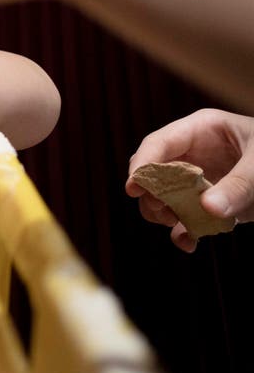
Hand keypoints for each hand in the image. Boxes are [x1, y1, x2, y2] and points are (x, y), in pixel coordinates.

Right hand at [126, 109, 253, 252]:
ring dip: (165, 214)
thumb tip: (207, 209)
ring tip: (179, 226)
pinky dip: (184, 232)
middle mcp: (194, 152)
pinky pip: (185, 217)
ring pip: (164, 196)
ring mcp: (200, 178)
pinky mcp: (210, 201)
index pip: (159, 143)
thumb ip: (239, 185)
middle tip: (161, 212)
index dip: (143, 165)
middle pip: (154, 171)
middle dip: (152, 194)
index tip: (133, 188)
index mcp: (202, 129)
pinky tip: (190, 243)